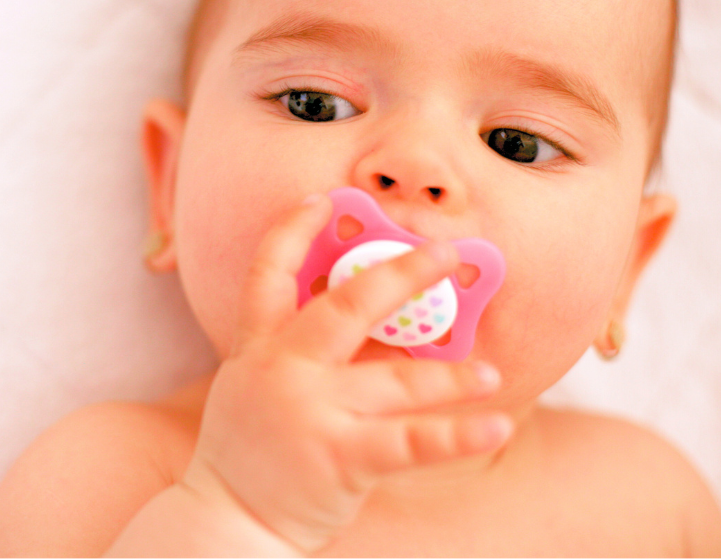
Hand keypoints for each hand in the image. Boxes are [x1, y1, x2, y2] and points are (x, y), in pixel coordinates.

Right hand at [180, 193, 512, 553]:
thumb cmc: (250, 450)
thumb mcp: (252, 385)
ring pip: (395, 380)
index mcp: (258, 347)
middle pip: (346, 307)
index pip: (268, 273)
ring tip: (491, 372)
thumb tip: (367, 316)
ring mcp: (312, 411)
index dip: (293, 230)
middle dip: (401, 275)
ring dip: (450, 374)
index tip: (323, 199)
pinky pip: (411, 443)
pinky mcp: (340, 456)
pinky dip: (457, 435)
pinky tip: (495, 424)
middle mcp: (284, 369)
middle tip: (447, 253)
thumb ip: (294, 349)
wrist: (225, 521)